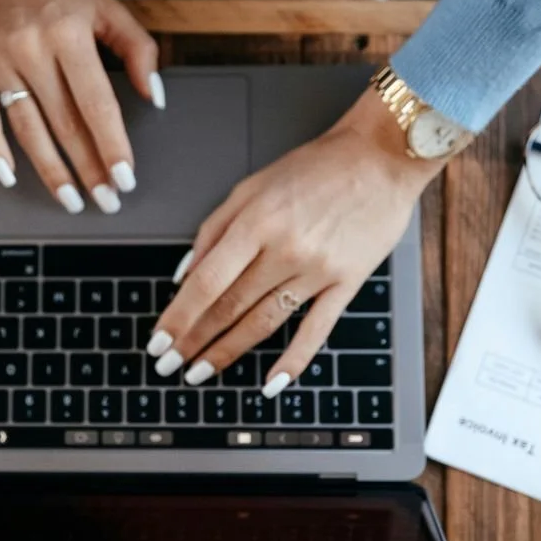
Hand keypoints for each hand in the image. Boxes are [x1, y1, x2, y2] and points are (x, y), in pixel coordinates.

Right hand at [0, 0, 162, 213]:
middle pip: (64, 123)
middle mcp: (31, 47)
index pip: (96, 103)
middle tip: (105, 201)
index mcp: (69, 32)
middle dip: (88, 168)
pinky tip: (10, 176)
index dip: (112, 145)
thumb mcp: (108, 6)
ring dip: (50, 170)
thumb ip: (138, 49)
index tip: (125, 178)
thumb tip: (154, 97)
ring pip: (27, 127)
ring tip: (71, 199)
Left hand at [145, 90, 440, 396]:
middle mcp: (284, 249)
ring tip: (200, 372)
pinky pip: (316, 329)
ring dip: (228, 352)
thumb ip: (213, 231)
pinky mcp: (347, 282)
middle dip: (194, 341)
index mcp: (255, 223)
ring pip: (263, 321)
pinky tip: (271, 383)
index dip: (179, 317)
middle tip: (170, 366)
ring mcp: (317, 270)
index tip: (159, 342)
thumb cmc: (315, 168)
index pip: (206, 282)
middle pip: (229, 307)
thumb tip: (184, 275)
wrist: (381, 157)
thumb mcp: (251, 187)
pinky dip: (293, 360)